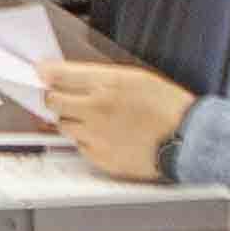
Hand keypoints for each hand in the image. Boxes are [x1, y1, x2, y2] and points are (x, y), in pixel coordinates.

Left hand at [45, 61, 194, 179]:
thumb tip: (63, 73)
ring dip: (72, 121)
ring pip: (63, 126)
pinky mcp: (101, 158)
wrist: (188, 139)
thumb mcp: (134, 77)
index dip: (46, 74)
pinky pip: (80, 147)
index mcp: (106, 85)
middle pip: (53, 102)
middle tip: (67, 98)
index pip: (58, 76)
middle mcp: (95, 110)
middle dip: (56, 98)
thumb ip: (96, 75)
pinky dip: (87, 141)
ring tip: (95, 120)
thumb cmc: (167, 106)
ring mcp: (96, 136)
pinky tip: (107, 137)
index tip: (41, 73)